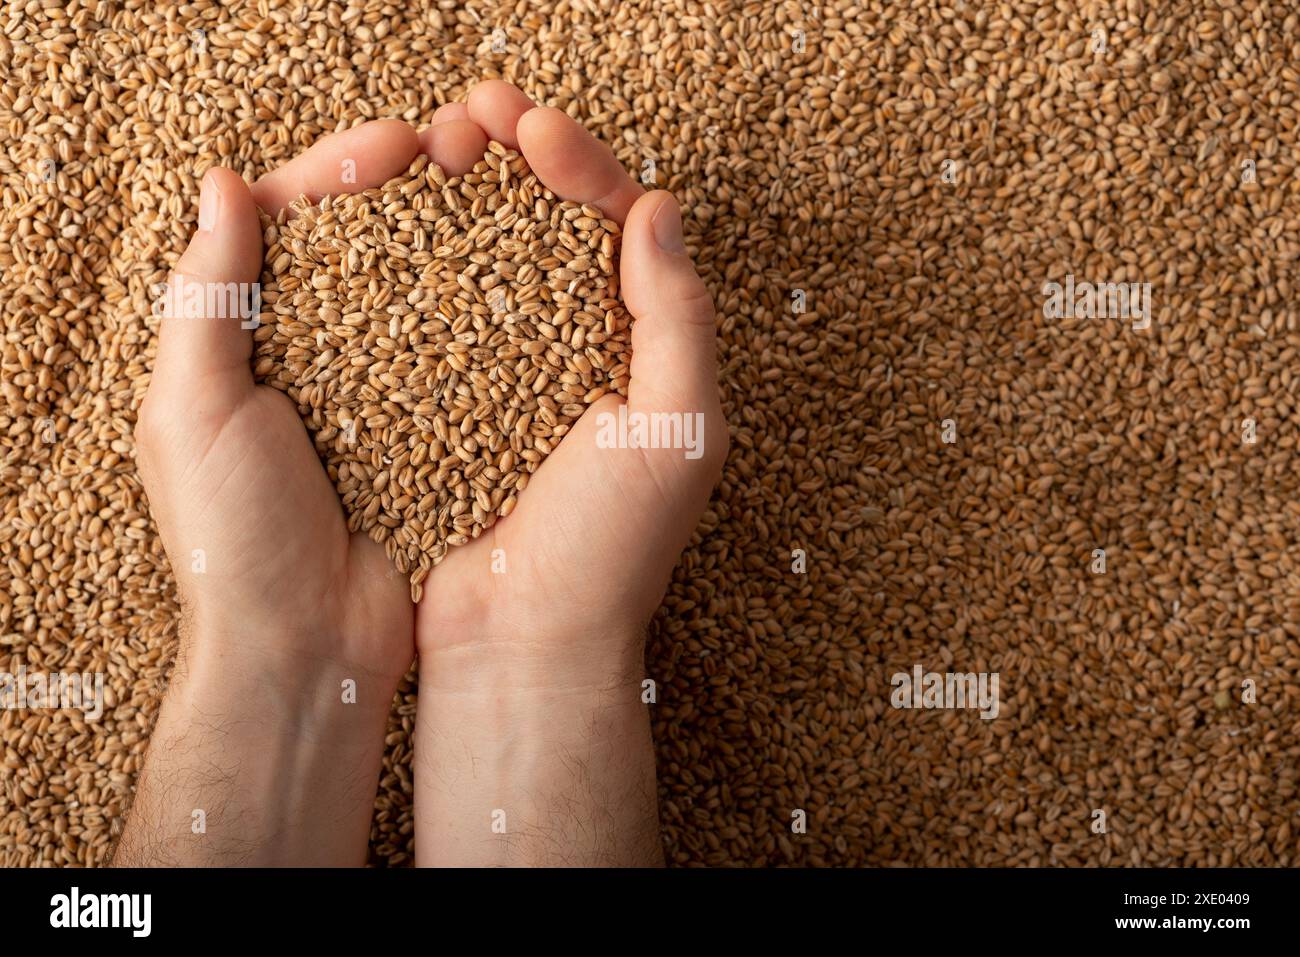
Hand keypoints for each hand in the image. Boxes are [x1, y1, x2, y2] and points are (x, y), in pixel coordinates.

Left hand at [118, 117, 487, 865]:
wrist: (308, 648)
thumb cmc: (235, 539)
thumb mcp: (192, 411)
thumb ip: (204, 299)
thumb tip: (224, 185)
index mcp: (244, 342)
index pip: (284, 225)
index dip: (335, 174)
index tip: (390, 150)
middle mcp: (316, 354)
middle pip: (360, 240)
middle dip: (403, 184)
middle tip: (453, 149)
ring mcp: (381, 390)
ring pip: (418, 285)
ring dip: (452, 230)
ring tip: (496, 189)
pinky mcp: (435, 427)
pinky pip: (462, 351)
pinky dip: (487, 305)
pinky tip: (522, 270)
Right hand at [412, 82, 727, 865]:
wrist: (526, 645)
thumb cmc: (610, 551)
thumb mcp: (678, 427)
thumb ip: (678, 315)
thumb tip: (659, 206)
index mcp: (648, 352)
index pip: (622, 229)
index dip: (580, 167)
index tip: (531, 131)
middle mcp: (585, 355)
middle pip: (553, 229)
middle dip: (517, 160)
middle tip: (472, 111)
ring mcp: (515, 377)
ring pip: (492, 260)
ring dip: (464, 197)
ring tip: (425, 147)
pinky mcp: (454, 404)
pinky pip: (439, 316)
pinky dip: (421, 265)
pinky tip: (392, 228)